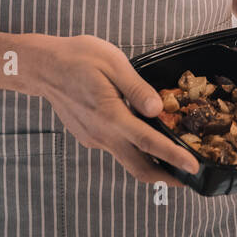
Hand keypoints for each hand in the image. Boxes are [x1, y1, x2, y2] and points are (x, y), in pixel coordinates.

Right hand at [34, 33, 198, 185]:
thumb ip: (138, 89)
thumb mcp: (113, 63)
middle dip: (166, 176)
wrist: (44, 67)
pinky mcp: (88, 136)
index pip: (150, 143)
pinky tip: (142, 134)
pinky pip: (115, 147)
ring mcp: (94, 138)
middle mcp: (103, 134)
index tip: (193, 168)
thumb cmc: (78, 58)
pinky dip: (133, 148)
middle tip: (188, 177)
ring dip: (150, 163)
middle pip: (139, 167)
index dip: (174, 157)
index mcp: (112, 116)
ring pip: (127, 159)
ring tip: (172, 156)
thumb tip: (158, 109)